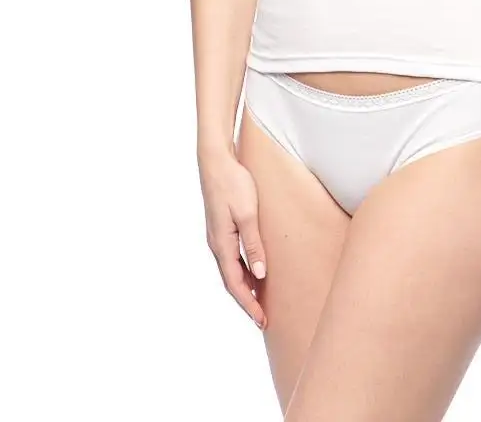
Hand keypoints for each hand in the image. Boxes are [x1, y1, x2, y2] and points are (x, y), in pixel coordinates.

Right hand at [197, 142, 268, 329]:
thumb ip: (254, 244)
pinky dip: (243, 271)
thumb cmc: (233, 183)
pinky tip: (254, 272)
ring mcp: (217, 236)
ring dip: (245, 287)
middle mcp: (216, 244)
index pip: (235, 284)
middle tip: (264, 319)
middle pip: (231, 282)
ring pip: (231, 271)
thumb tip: (260, 275)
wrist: (215, 160)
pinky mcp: (221, 228)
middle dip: (247, 301)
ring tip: (262, 302)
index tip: (262, 321)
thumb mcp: (248, 213)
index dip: (249, 304)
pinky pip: (231, 257)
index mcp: (221, 244)